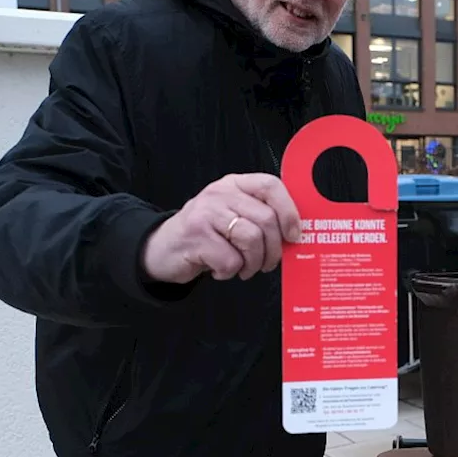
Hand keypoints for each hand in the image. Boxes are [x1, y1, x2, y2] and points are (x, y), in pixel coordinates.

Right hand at [141, 173, 301, 283]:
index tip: (294, 234)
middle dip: (273, 249)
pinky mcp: (195, 236)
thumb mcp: (232, 215)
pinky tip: (221, 269)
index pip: (271, 186)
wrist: (162, 248)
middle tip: (268, 263)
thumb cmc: (205, 234)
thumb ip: (259, 216)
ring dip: (253, 263)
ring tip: (244, 268)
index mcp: (235, 184)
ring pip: (251, 239)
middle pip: (266, 219)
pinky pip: (230, 259)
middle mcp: (220, 194)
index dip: (289, 211)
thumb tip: (295, 234)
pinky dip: (230, 272)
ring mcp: (206, 213)